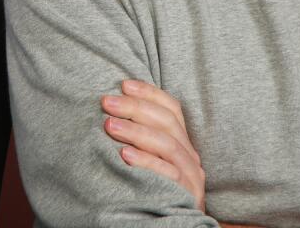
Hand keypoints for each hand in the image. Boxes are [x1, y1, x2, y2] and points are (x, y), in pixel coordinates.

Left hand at [101, 79, 205, 211]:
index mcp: (182, 142)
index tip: (123, 85)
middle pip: (167, 122)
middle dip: (135, 108)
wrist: (169, 226)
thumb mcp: (150, 158)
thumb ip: (140, 137)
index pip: (172, 108)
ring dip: (136, 131)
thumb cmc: (151, 187)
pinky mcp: (187, 195)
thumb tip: (112, 108)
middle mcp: (190, 155)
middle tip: (108, 103)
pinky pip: (168, 174)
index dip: (149, 93)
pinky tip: (124, 155)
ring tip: (110, 125)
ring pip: (167, 144)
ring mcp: (191, 175)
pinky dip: (146, 162)